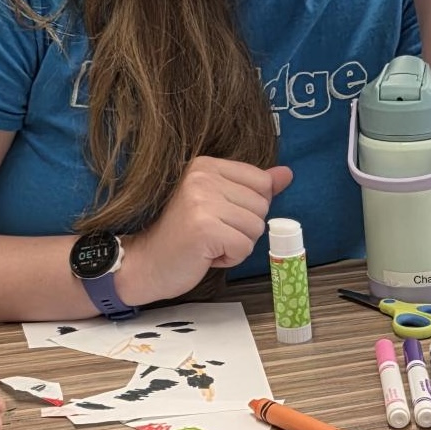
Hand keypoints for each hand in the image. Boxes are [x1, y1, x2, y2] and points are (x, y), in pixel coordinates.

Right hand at [120, 157, 293, 305]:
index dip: (249, 207)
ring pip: (256, 228)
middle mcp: (203, 178)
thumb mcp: (218, 203)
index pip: (261, 181)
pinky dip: (230, 258)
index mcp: (206, 165)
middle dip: (244, 228)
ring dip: (237, 244)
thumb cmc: (183, 236)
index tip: (220, 216)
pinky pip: (244, 247)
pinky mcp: (204, 228)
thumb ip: (251, 186)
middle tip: (211, 233)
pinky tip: (206, 255)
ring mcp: (202, 202)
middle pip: (262, 205)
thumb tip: (287, 173)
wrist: (143, 264)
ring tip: (208, 243)